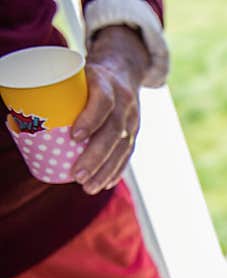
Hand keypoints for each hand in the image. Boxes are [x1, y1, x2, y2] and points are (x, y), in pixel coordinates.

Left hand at [72, 26, 149, 194]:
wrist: (124, 69)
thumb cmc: (88, 75)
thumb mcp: (75, 74)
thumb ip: (57, 92)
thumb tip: (18, 116)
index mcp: (108, 83)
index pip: (104, 102)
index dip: (90, 119)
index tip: (74, 137)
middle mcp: (125, 103)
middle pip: (114, 132)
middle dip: (96, 156)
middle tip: (77, 175)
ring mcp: (133, 120)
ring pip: (122, 148)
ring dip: (105, 170)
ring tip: (88, 187)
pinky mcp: (135, 133)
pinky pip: (128, 155)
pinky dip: (116, 171)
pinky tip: (105, 184)